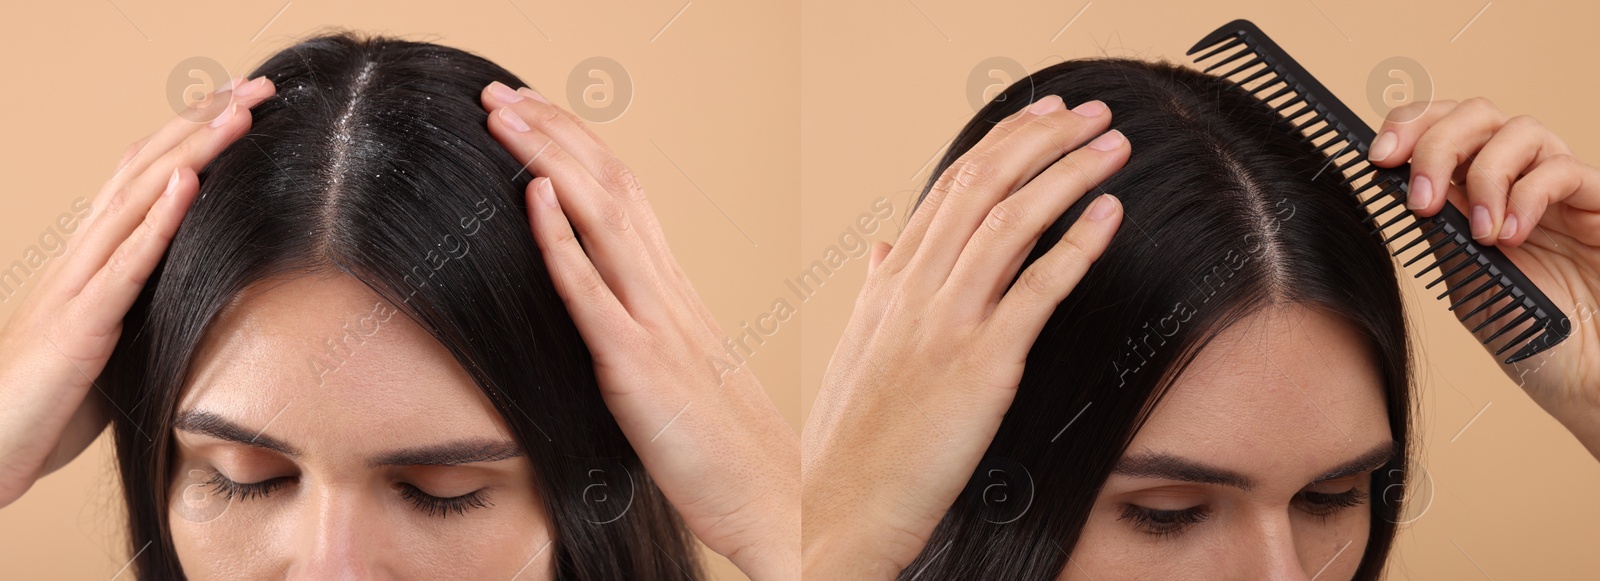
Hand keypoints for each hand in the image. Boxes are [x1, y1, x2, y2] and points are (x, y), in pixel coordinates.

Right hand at [0, 76, 275, 506]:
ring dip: (192, 153)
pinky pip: (125, 263)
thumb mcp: (115, 346)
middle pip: (147, 171)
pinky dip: (160, 220)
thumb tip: (206, 295)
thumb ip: (151, 310)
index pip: (147, 179)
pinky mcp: (81, 326)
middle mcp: (82, 258)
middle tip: (259, 86)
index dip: (192, 137)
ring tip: (236, 113)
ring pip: (139, 200)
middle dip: (204, 125)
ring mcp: (78, 286)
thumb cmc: (52, 406)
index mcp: (93, 260)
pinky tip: (189, 183)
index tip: (242, 104)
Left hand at [479, 82, 798, 579]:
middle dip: (552, 130)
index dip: (579, 147)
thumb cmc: (732, 453)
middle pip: (611, 185)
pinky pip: (593, 292)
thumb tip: (638, 319)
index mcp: (676, 294)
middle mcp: (668, 294)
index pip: (627, 195)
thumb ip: (664, 335)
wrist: (774, 504)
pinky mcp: (637, 368)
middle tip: (500, 90)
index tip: (536, 114)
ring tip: (502, 115)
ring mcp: (655, 325)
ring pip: (601, 217)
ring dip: (547, 158)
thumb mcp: (693, 378)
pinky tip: (533, 197)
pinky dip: (561, 239)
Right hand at [801, 95, 1128, 577]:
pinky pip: (1035, 291)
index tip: (1040, 120)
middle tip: (1090, 114)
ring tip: (1111, 148)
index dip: (1000, 146)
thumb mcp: (855, 354)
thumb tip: (885, 250)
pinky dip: (1075, 247)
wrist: (838, 511)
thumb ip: (876, 294)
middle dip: (1042, 141)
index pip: (948, 191)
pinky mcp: (979, 366)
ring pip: (1009, 223)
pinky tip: (1107, 218)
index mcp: (889, 286)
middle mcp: (914, 292)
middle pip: (982, 189)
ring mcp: (944, 325)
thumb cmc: (851, 445)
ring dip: (1067, 175)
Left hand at [1369, 97, 1599, 458]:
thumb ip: (1439, 229)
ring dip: (1484, 176)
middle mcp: (1516, 177)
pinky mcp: (1599, 203)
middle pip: (1476, 113)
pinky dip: (1527, 197)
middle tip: (1421, 200)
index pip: (1440, 126)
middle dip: (1436, 145)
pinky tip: (1511, 237)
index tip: (1378, 158)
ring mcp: (1559, 187)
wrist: (1582, 372)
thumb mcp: (1463, 276)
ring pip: (1519, 130)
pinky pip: (1563, 170)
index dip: (1408, 127)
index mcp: (1472, 189)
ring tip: (1479, 233)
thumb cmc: (1522, 330)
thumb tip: (1402, 183)